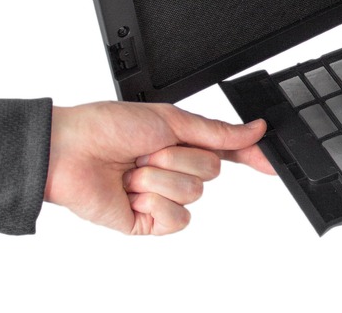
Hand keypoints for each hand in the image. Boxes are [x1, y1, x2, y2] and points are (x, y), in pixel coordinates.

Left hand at [44, 101, 273, 234]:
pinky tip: (133, 194)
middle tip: (149, 150)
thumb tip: (254, 130)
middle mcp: (174, 169)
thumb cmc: (109, 125)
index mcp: (181, 141)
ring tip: (133, 170)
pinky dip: (155, 203)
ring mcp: (161, 197)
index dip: (250, 156)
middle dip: (180, 157)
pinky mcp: (148, 222)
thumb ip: (216, 132)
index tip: (271, 163)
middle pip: (210, 171)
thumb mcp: (170, 120)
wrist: (70, 152)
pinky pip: (175, 219)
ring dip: (161, 178)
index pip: (226, 151)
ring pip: (192, 195)